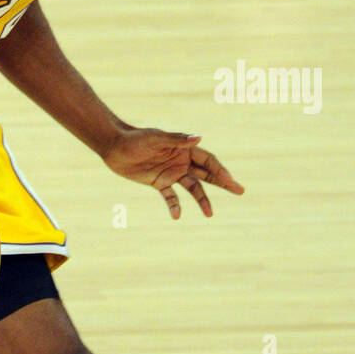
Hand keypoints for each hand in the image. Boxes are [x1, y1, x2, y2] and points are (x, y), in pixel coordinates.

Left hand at [102, 127, 244, 218]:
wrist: (115, 147)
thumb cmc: (136, 139)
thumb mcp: (156, 138)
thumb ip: (177, 139)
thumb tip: (199, 137)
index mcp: (184, 149)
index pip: (208, 160)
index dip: (220, 170)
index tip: (230, 181)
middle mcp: (181, 161)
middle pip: (207, 174)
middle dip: (223, 182)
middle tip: (240, 190)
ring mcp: (171, 173)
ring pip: (192, 188)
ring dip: (201, 199)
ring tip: (210, 214)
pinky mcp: (158, 182)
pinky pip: (170, 196)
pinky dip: (174, 206)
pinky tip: (176, 216)